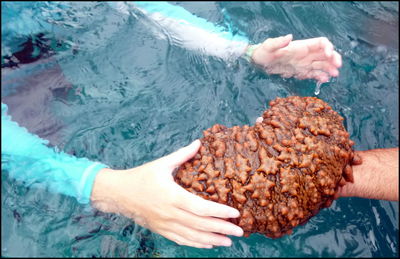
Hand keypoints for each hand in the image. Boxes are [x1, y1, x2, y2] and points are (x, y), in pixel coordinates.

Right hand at [90, 140, 242, 248]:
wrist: (118, 194)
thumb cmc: (141, 177)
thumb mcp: (162, 164)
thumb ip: (182, 155)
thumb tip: (198, 143)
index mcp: (172, 196)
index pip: (201, 208)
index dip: (220, 212)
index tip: (235, 213)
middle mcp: (170, 213)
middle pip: (200, 225)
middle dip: (222, 229)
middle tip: (240, 231)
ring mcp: (165, 224)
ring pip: (192, 236)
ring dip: (212, 239)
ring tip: (228, 241)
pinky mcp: (161, 230)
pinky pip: (181, 240)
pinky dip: (196, 243)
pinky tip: (208, 244)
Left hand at [250, 34, 341, 82]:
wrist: (259, 63)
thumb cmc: (263, 52)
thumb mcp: (269, 46)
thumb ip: (279, 42)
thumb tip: (289, 37)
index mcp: (301, 46)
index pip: (320, 43)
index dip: (327, 47)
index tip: (328, 54)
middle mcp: (305, 54)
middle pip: (324, 54)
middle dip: (333, 59)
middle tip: (338, 66)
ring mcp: (304, 63)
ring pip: (321, 65)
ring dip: (329, 69)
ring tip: (334, 75)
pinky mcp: (301, 72)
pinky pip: (313, 74)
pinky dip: (320, 77)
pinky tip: (323, 81)